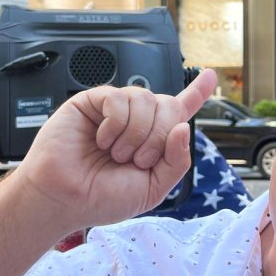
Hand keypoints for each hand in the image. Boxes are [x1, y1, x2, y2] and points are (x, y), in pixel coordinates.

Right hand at [12, 69, 217, 232]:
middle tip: (137, 160)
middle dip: (158, 137)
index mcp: (153, 140)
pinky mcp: (93, 102)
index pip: (180, 110)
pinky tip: (102, 139)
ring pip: (146, 99)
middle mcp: (136, 121)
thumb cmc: (101, 197)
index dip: (197, 92)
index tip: (211, 76)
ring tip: (116, 153)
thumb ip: (176, 162)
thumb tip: (182, 128)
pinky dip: (115, 123)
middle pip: (169, 106)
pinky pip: (119, 98)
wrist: (64, 199)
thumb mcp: (151, 189)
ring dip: (135, 134)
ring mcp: (115, 109)